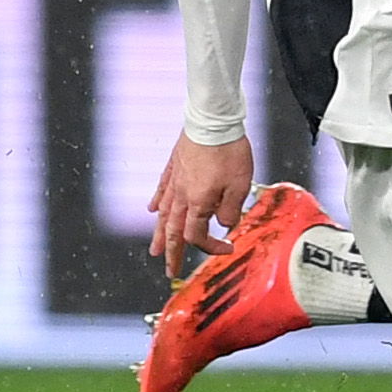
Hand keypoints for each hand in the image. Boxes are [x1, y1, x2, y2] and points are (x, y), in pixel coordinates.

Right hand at [148, 131, 255, 279]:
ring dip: (159, 234)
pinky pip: (162, 190)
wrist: (214, 121)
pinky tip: (151, 209)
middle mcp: (182, 195)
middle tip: (170, 270)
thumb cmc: (229, 151)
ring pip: (163, 214)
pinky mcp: (174, 166)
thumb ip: (231, 210)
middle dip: (172, 253)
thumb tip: (225, 225)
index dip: (211, 246)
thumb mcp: (240, 185)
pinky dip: (156, 202)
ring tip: (154, 249)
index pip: (197, 235)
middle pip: (173, 231)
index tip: (226, 247)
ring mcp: (175, 180)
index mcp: (198, 202)